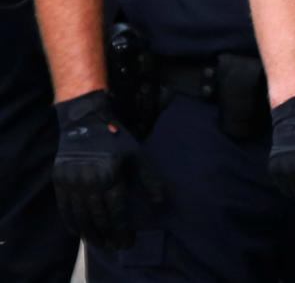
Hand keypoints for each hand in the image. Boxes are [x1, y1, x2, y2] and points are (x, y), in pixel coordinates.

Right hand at [53, 89, 156, 249]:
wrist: (85, 122)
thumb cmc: (116, 139)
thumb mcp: (137, 155)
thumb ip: (149, 179)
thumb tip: (160, 201)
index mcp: (110, 176)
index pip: (116, 211)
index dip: (122, 229)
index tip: (127, 242)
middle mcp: (90, 182)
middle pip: (98, 217)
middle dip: (107, 234)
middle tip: (113, 247)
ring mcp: (72, 182)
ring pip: (80, 216)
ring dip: (89, 233)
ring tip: (98, 243)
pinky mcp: (60, 180)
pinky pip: (64, 208)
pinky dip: (70, 222)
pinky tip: (77, 232)